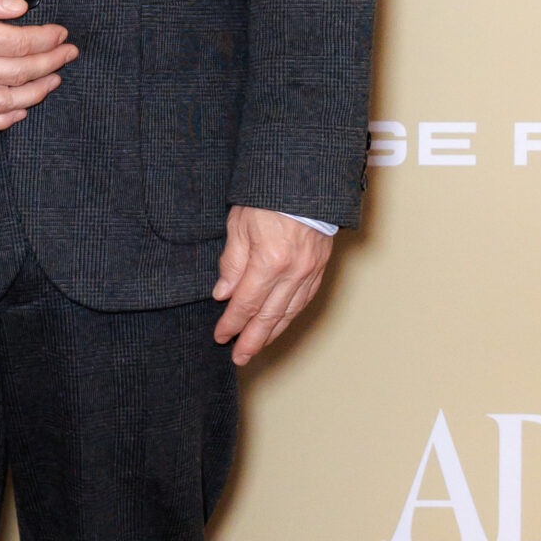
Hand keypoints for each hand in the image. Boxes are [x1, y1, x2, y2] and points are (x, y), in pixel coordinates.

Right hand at [0, 0, 77, 129]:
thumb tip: (19, 8)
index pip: (19, 43)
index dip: (46, 39)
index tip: (61, 33)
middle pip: (18, 72)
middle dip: (50, 62)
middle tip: (68, 53)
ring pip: (4, 101)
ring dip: (36, 93)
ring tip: (54, 79)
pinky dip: (2, 120)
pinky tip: (20, 111)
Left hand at [212, 208, 332, 365]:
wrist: (306, 183)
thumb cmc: (269, 198)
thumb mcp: (239, 224)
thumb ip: (232, 261)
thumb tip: (223, 293)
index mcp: (269, 261)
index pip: (245, 304)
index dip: (232, 323)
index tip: (221, 335)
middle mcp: (293, 272)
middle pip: (268, 316)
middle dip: (252, 340)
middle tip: (239, 357)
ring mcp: (309, 271)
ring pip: (289, 312)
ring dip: (271, 333)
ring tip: (257, 347)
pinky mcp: (320, 268)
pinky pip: (304, 300)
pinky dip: (290, 316)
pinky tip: (280, 324)